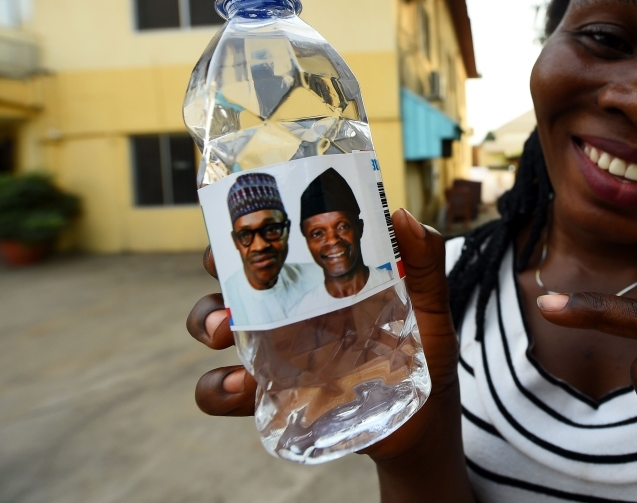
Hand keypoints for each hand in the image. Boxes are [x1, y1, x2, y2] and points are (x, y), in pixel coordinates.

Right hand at [186, 209, 465, 465]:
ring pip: (215, 326)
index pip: (279, 241)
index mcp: (322, 279)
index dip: (254, 223)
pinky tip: (242, 385)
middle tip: (224, 271)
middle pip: (235, 275)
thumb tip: (402, 215)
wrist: (423, 421)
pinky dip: (218, 386)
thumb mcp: (431, 304)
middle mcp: (290, 309)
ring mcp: (275, 351)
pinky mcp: (271, 396)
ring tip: (224, 331)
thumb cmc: (425, 353)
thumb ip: (424, 261)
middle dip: (218, 267)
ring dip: (205, 321)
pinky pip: (224, 390)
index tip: (247, 216)